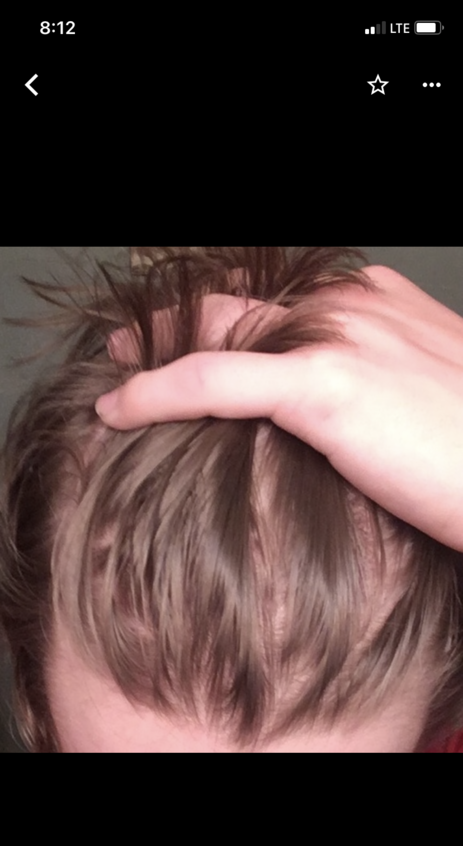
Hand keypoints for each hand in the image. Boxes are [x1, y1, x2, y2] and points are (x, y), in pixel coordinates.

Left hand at [95, 267, 462, 550]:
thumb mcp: (419, 391)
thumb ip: (369, 378)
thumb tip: (331, 405)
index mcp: (372, 301)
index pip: (274, 300)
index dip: (220, 317)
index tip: (184, 335)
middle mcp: (348, 304)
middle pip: (237, 306)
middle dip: (178, 324)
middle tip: (131, 345)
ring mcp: (334, 338)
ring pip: (216, 331)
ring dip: (157, 351)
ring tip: (118, 370)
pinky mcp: (320, 384)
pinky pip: (211, 378)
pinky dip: (154, 392)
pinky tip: (118, 408)